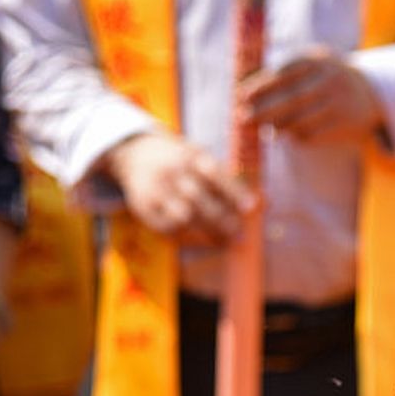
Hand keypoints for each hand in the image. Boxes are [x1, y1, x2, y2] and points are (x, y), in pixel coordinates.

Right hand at [103, 132, 252, 247]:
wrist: (136, 153)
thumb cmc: (180, 159)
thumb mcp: (198, 155)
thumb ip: (223, 177)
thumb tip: (258, 204)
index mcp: (188, 154)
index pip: (214, 173)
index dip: (233, 192)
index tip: (250, 208)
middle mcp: (170, 171)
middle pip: (199, 199)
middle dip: (222, 219)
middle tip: (238, 234)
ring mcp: (155, 189)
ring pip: (183, 217)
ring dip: (206, 233)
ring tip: (223, 242)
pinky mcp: (143, 206)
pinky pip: (167, 228)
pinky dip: (185, 238)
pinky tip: (200, 242)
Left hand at [241, 49, 385, 145]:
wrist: (369, 92)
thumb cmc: (325, 79)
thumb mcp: (309, 67)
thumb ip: (281, 77)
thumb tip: (245, 97)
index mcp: (317, 58)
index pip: (283, 72)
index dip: (260, 86)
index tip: (240, 97)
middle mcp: (330, 77)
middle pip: (290, 98)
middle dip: (263, 111)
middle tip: (243, 120)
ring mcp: (340, 101)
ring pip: (301, 120)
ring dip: (279, 126)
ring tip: (268, 129)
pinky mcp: (347, 122)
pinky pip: (313, 134)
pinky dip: (298, 136)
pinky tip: (292, 135)